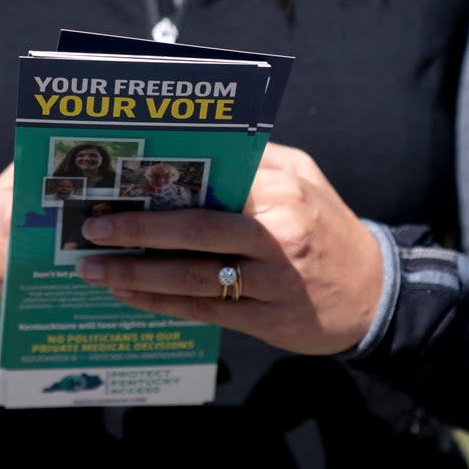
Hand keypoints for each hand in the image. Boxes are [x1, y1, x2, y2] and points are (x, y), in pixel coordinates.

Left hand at [73, 142, 384, 354]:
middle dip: (139, 231)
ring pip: (193, 277)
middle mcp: (278, 236)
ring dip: (139, 274)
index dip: (163, 188)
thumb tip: (199, 148)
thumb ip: (257, 159)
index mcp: (283, 191)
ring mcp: (272, 282)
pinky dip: (161, 303)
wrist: (375, 292)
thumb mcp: (304, 177)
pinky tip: (130, 295)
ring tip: (97, 269)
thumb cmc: (328, 224)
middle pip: (196, 232)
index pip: (215, 184)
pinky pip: (203, 310)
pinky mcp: (266, 319)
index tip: (121, 189)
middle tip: (94, 231)